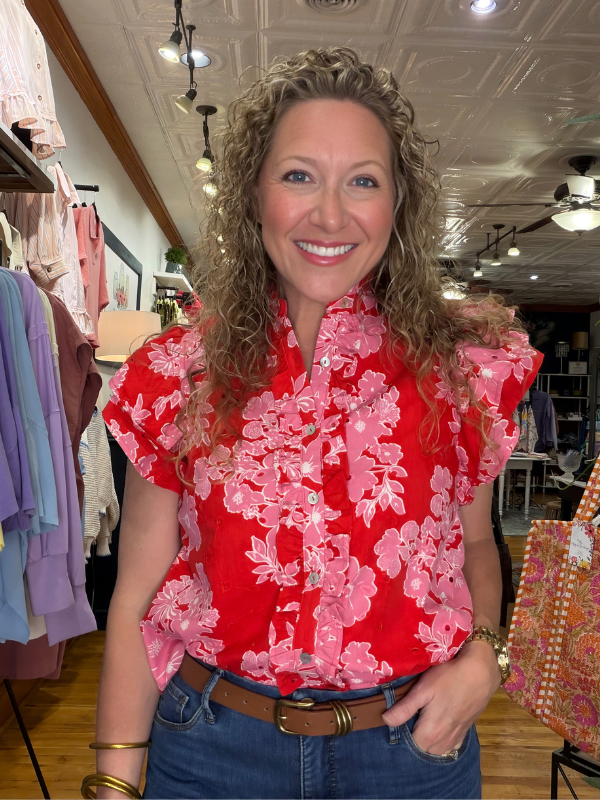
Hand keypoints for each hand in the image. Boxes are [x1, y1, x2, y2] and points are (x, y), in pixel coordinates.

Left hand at [381, 640, 500, 754]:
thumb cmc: (449, 677)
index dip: (402, 733)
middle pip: (423, 749)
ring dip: (428, 742)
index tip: (399, 718)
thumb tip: (385, 721)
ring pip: (437, 750)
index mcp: (431, 732)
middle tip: (410, 718)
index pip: (410, 745)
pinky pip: (451, 746)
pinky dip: (443, 742)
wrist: (480, 672)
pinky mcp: (465, 731)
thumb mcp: (423, 689)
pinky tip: (439, 729)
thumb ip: (405, 708)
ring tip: (422, 722)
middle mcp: (444, 741)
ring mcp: (457, 737)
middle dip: (415, 739)